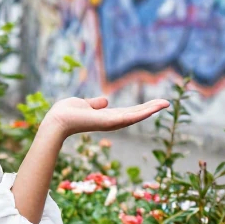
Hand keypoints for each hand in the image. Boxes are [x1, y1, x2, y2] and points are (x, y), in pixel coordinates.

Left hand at [42, 96, 169, 138]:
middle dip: (151, 108)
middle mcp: (112, 121)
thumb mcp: (84, 104)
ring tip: (166, 103)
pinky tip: (154, 108)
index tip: (155, 103)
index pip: (128, 112)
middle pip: (136, 114)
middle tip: (167, 102)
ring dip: (151, 109)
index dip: (141, 108)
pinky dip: (143, 112)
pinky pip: (130, 117)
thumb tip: (105, 100)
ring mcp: (112, 122)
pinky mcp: (110, 121)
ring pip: (136, 116)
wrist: (57, 119)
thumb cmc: (66, 113)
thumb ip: (95, 103)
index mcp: (107, 116)